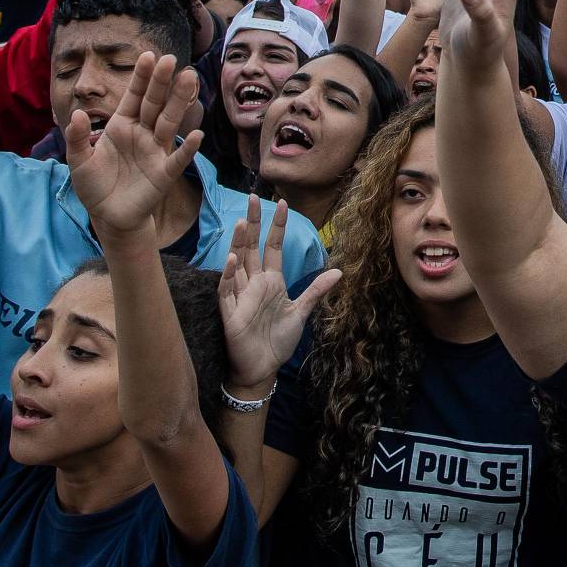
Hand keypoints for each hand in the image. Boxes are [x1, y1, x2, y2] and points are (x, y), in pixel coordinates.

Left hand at [63, 53, 204, 243]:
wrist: (108, 216)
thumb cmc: (94, 186)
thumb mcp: (78, 161)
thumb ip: (78, 138)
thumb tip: (77, 114)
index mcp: (122, 126)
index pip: (133, 96)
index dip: (141, 77)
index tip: (149, 56)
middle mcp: (142, 134)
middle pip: (154, 104)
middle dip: (162, 82)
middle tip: (172, 59)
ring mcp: (155, 152)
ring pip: (169, 123)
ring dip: (179, 102)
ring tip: (189, 79)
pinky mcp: (163, 174)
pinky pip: (177, 159)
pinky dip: (187, 148)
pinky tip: (196, 135)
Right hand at [217, 194, 341, 388]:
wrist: (262, 369)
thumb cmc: (277, 340)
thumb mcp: (301, 312)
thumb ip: (316, 291)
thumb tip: (339, 271)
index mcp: (271, 281)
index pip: (272, 247)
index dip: (276, 226)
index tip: (282, 203)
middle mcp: (254, 284)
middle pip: (252, 247)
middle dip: (254, 223)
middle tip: (253, 198)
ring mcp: (240, 296)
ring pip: (238, 264)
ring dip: (239, 243)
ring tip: (243, 221)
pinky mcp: (230, 312)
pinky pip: (226, 290)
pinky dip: (228, 275)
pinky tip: (232, 259)